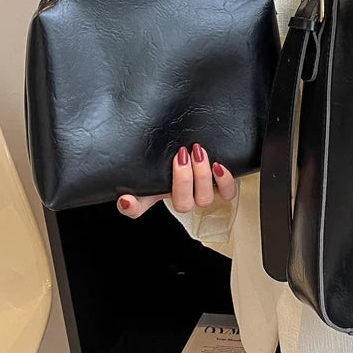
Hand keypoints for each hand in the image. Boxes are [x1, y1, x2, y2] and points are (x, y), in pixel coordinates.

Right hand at [116, 143, 237, 218]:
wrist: (196, 144)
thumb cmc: (173, 152)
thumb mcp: (155, 156)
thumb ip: (140, 165)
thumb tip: (125, 196)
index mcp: (157, 191)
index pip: (138, 207)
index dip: (132, 207)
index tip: (127, 198)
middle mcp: (180, 197)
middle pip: (182, 205)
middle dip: (183, 180)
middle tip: (181, 155)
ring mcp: (202, 193)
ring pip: (204, 199)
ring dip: (201, 176)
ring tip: (198, 153)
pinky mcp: (222, 187)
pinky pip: (227, 194)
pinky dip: (224, 181)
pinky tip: (218, 165)